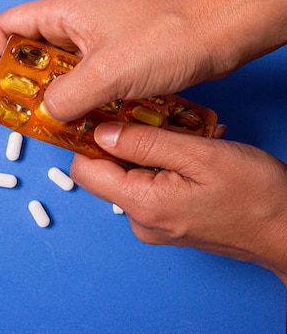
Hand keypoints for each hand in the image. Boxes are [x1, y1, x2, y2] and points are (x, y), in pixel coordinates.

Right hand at [0, 0, 233, 120]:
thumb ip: (65, 98)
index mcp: (63, 11)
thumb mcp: (106, 74)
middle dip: (27, 87)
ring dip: (58, 98)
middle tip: (31, 118)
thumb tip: (47, 113)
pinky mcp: (118, 53)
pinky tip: (90, 121)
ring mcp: (98, 37)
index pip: (7, 27)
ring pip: (61, 70)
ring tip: (61, 125)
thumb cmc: (168, 38)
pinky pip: (88, 78)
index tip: (1, 91)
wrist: (221, 33)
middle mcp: (76, 21)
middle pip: (32, 52)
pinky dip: (84, 100)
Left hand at [71, 122, 286, 284]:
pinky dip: (162, 168)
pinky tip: (189, 157)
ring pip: (130, 177)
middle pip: (107, 172)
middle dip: (126, 143)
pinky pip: (149, 188)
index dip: (89, 140)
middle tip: (157, 122)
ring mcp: (154, 225)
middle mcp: (141, 221)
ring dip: (148, 153)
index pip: (85, 170)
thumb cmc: (256, 196)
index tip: (105, 116)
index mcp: (143, 205)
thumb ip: (144, 143)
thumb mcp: (199, 155)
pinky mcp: (167, 223)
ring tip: (183, 140)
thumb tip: (101, 133)